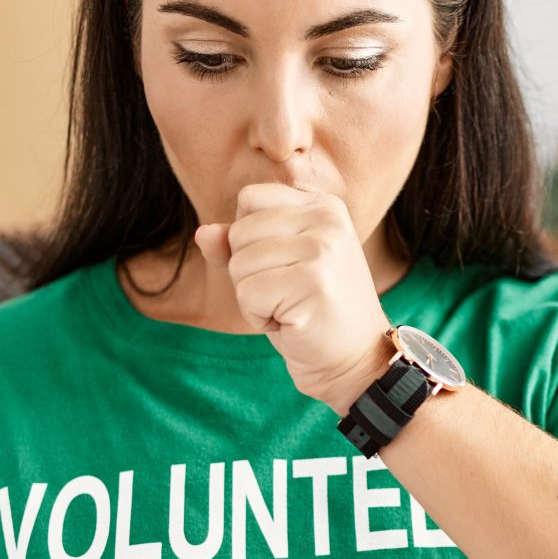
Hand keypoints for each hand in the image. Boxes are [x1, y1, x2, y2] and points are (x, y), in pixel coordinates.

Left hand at [194, 182, 394, 414]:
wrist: (355, 359)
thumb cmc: (311, 312)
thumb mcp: (274, 267)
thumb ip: (236, 244)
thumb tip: (202, 233)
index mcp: (322, 205)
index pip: (249, 199)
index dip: (249, 240)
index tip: (286, 267)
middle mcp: (327, 219)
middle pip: (239, 232)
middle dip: (249, 272)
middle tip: (290, 294)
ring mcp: (323, 249)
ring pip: (239, 264)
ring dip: (254, 298)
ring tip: (291, 308)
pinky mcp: (313, 282)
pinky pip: (247, 294)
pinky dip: (259, 317)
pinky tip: (291, 322)